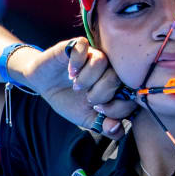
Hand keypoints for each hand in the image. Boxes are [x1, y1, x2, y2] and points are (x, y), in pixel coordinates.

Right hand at [15, 38, 135, 137]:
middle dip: (100, 94)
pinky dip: (76, 62)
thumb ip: (103, 126)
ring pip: (101, 61)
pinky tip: (70, 72)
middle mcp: (108, 67)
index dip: (117, 107)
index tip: (98, 111)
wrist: (44, 84)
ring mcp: (93, 54)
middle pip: (116, 77)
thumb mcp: (86, 118)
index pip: (130, 94)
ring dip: (87, 79)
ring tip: (76, 85)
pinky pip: (82, 45)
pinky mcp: (76, 45)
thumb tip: (116, 130)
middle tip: (87, 98)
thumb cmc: (69, 99)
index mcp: (116, 85)